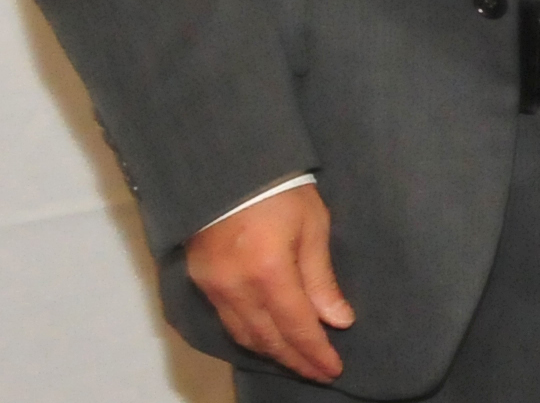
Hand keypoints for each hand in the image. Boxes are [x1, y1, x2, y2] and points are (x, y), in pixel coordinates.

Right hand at [188, 181, 351, 382]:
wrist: (227, 166)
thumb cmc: (280, 190)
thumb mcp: (312, 227)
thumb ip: (321, 278)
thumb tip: (338, 320)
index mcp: (268, 272)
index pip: (296, 327)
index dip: (315, 353)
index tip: (333, 369)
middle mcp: (235, 287)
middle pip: (268, 339)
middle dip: (296, 360)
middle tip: (319, 372)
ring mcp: (213, 287)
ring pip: (244, 335)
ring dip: (272, 352)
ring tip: (298, 361)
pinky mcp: (200, 281)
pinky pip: (226, 321)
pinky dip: (249, 336)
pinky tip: (266, 340)